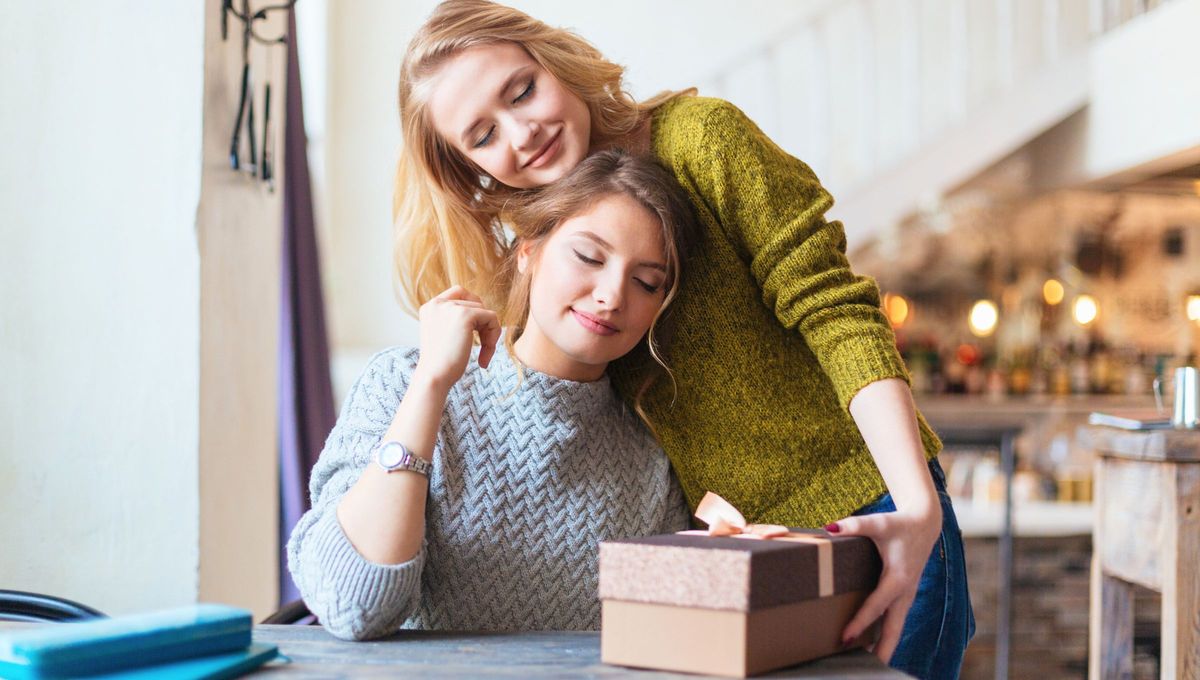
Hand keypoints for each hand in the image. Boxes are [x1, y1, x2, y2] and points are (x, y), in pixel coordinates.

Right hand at [414, 286, 500, 390]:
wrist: (434, 377)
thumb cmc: (441, 365)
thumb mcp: (445, 336)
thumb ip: (456, 321)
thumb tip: (484, 313)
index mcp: (430, 307)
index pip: (460, 292)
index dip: (474, 309)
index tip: (476, 333)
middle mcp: (438, 303)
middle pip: (475, 302)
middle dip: (483, 325)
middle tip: (483, 348)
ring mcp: (451, 307)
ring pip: (485, 311)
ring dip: (490, 334)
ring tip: (483, 356)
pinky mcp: (465, 315)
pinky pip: (492, 318)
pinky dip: (494, 337)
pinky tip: (485, 356)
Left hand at [826, 502, 941, 662]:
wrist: (925, 523)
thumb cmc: (900, 524)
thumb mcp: (879, 522)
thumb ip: (854, 525)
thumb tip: (829, 527)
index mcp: (898, 579)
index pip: (875, 607)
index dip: (859, 623)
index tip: (844, 638)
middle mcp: (904, 592)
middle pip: (892, 629)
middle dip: (880, 650)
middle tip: (864, 667)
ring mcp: (906, 596)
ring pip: (895, 627)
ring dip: (882, 645)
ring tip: (864, 662)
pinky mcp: (904, 595)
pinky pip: (894, 620)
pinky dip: (884, 634)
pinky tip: (870, 644)